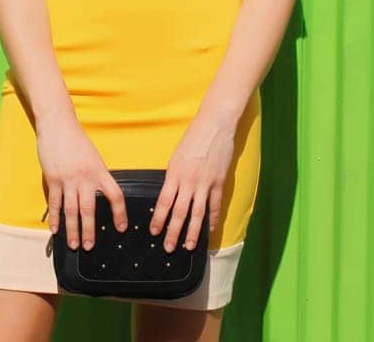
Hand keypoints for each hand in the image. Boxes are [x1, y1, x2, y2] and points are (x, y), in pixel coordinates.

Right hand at [35, 115, 128, 251]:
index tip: (121, 227)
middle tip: (90, 246)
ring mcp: (67, 179)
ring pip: (71, 210)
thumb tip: (98, 195)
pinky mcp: (52, 178)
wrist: (58, 125)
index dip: (119, 213)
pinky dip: (55, 218)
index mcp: (99, 171)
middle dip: (90, 230)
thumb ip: (95, 176)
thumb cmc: (76, 140)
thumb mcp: (93, 157)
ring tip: (74, 244)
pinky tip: (55, 229)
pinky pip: (55, 203)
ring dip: (72, 229)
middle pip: (89, 209)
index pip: (115, 195)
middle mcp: (85, 177)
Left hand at [149, 114, 236, 251]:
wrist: (214, 125)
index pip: (164, 202)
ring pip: (197, 214)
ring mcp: (205, 184)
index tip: (154, 232)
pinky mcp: (219, 182)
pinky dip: (213, 219)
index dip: (159, 219)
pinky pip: (215, 206)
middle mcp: (188, 181)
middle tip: (169, 247)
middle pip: (179, 212)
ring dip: (192, 232)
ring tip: (189, 246)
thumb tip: (171, 194)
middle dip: (173, 232)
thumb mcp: (176, 157)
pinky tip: (210, 230)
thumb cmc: (193, 138)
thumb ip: (174, 177)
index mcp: (174, 174)